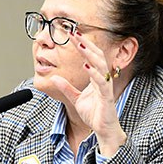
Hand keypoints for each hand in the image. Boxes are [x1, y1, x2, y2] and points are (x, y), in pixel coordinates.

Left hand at [51, 31, 126, 155]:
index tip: (72, 35)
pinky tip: (86, 66)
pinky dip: (94, 73)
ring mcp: (106, 87)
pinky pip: (102, 83)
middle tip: (75, 33)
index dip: (82, 45)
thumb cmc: (94, 114)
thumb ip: (66, 88)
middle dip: (86, 44)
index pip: (90, 57)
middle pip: (96, 56)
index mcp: (96, 78)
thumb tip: (55, 78)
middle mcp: (103, 79)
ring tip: (80, 45)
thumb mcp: (76, 99)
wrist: (103, 130)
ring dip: (90, 55)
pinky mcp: (107, 97)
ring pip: (101, 66)